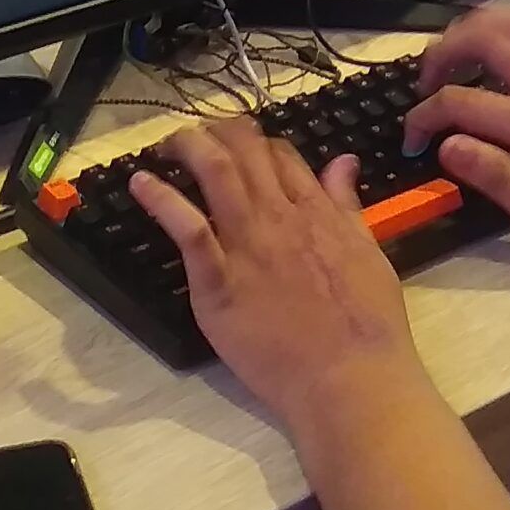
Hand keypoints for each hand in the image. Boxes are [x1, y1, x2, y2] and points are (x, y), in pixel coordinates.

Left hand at [130, 121, 432, 434]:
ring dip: (190, 146)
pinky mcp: (218, 284)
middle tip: (198, 136)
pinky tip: (141, 183)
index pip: (281, 155)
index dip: (258, 143)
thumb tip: (344, 162)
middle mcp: (279, 218)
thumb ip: (348, 206)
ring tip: (171, 144)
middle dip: (218, 130)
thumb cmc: (369, 326)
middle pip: (244, 151)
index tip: (242, 150)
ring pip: (216, 172)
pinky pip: (187, 231)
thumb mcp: (369, 252)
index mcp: (316, 213)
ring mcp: (248, 248)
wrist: (351, 378)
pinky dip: (161, 200)